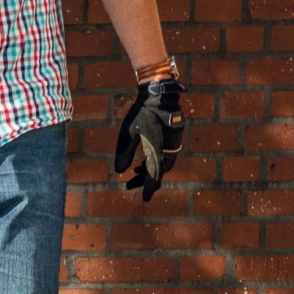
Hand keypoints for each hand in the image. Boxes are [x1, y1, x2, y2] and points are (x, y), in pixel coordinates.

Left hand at [113, 80, 184, 201]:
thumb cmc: (140, 112)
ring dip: (150, 171)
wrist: (159, 93)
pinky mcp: (175, 138)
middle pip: (159, 172)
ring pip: (164, 164)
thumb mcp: (127, 132)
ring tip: (134, 172)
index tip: (145, 199)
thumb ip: (124, 153)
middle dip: (145, 180)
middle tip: (129, 185)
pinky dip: (155, 161)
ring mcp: (174, 143)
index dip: (149, 187)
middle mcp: (169, 148)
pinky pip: (167, 156)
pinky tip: (142, 161)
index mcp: (158, 148)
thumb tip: (119, 172)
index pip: (155, 175)